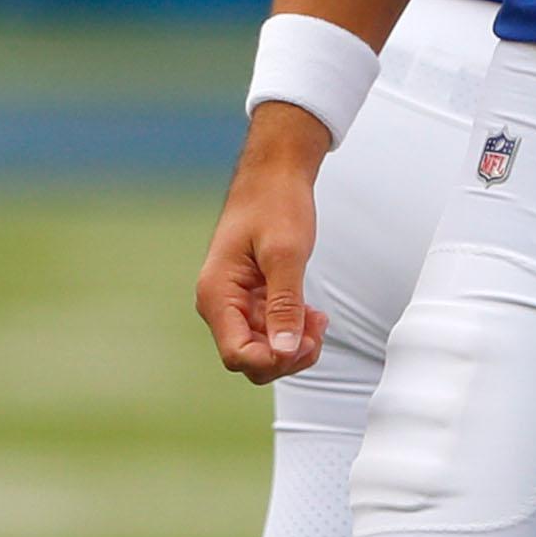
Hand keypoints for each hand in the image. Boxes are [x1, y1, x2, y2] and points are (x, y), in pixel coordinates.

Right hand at [197, 105, 332, 380]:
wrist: (274, 177)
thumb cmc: (275, 205)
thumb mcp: (286, 254)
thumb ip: (285, 303)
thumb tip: (285, 349)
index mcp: (217, 295)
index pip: (236, 354)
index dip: (271, 359)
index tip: (304, 341)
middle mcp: (221, 304)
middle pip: (250, 359)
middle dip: (286, 355)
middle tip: (316, 329)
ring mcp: (237, 304)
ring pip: (264, 349)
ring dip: (295, 344)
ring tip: (318, 319)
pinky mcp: (254, 299)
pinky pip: (272, 331)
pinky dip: (295, 330)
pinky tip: (314, 314)